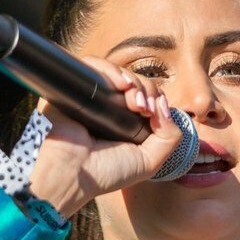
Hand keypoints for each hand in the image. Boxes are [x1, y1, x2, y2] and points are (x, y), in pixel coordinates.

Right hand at [27, 55, 182, 217]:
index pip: (146, 97)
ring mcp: (89, 96)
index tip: (155, 114)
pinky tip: (121, 84)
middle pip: (135, 81)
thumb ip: (169, 137)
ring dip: (133, 81)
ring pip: (117, 72)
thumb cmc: (104, 173)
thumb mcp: (148, 162)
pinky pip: (93, 65)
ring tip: (135, 102)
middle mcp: (106, 108)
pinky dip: (111, 70)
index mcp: (123, 123)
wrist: (70, 174)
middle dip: (147, 91)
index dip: (156, 99)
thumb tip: (165, 107)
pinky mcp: (71, 87)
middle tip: (144, 110)